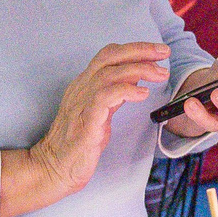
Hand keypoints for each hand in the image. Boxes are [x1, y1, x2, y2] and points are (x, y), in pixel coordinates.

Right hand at [2, 41, 171, 216]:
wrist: (54, 167)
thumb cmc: (78, 142)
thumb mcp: (101, 111)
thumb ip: (116, 92)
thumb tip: (136, 75)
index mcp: (85, 84)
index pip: (108, 55)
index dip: (134, 49)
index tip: (158, 52)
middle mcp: (82, 88)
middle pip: (110, 57)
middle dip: (140, 50)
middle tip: (164, 52)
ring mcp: (82, 103)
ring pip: (109, 73)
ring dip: (139, 69)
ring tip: (160, 74)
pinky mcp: (86, 122)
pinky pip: (105, 97)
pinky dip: (126, 91)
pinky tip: (142, 93)